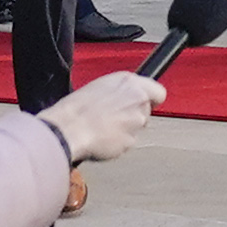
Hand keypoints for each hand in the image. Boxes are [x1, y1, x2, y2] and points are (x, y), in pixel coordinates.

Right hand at [43, 70, 165, 162]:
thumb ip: (121, 91)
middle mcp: (137, 99)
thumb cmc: (77, 108)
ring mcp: (136, 120)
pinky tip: (102, 138)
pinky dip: (117, 144)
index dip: (151, 100)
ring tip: (103, 129)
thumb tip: (126, 96)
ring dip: (125, 130)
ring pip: (137, 128)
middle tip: (113, 118)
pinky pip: (127, 143)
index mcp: (129, 82)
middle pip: (147, 111)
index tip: (145, 104)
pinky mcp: (131, 140)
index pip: (158, 92)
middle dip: (134, 116)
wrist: (68, 128)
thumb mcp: (100, 87)